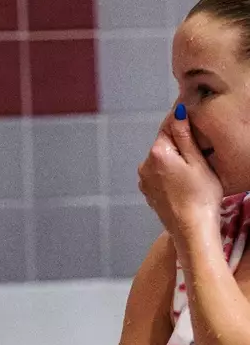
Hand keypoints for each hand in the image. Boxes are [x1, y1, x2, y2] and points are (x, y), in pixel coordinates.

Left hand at [138, 104, 221, 240]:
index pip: (168, 126)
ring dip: (174, 162)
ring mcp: (144, 181)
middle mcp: (145, 165)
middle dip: (179, 147)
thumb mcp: (198, 162)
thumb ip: (185, 136)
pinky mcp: (148, 193)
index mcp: (157, 153)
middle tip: (199, 157)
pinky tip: (183, 186)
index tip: (191, 122)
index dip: (181, 123)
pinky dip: (169, 176)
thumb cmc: (200, 198)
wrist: (192, 230)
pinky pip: (159, 176)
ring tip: (192, 175)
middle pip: (164, 145)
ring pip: (161, 161)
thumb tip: (177, 113)